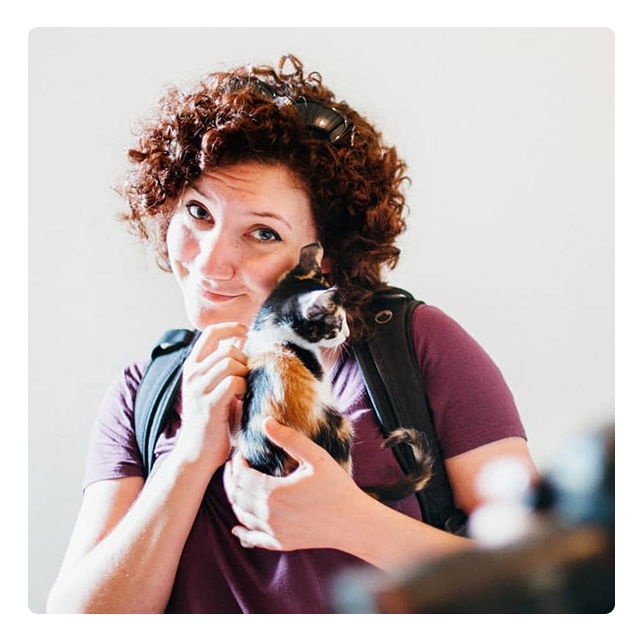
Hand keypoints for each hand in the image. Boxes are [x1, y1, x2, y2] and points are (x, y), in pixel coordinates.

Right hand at [173, 322, 248, 472]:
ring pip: (230, 363)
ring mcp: (198, 389)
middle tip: (247, 378)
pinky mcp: (209, 404)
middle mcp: (192, 375)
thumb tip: (243, 338)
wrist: (197, 454)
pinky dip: (244, 388)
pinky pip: (233, 382)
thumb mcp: (215, 386)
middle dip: (244, 360)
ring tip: (245, 390)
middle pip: (227, 349)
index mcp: (192, 367)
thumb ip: (225, 363)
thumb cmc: (212, 420)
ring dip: (245, 374)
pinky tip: (243, 399)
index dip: (230, 327)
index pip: (210, 332)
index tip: (245, 330)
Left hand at [223, 418, 368, 551]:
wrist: (354, 523)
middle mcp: (269, 515)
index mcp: (274, 492)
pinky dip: (242, 531)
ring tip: (235, 485)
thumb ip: (290, 439)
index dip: (236, 463)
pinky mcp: (281, 543)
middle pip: (237, 495)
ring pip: (241, 515)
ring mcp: (274, 532)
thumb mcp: (316, 457)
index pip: (242, 476)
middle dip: (231, 478)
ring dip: (234, 499)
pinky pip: (254, 538)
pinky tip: (236, 526)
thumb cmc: (338, 488)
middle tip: (232, 465)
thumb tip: (265, 421)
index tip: (240, 453)